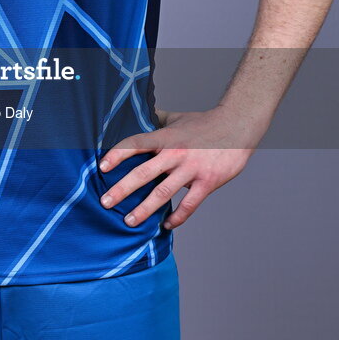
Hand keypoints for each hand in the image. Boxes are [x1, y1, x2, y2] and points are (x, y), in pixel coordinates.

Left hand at [99, 105, 258, 230]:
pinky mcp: (207, 182)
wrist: (236, 127)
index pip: (135, 144)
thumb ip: (157, 119)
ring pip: (163, 193)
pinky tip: (166, 225)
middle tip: (105, 202)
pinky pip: (189, 205)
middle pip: (143, 173)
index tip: (102, 167)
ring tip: (129, 221)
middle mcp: (175, 153)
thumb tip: (138, 114)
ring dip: (144, 209)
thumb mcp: (177, 118)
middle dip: (122, 189)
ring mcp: (191, 169)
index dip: (117, 155)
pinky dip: (177, 217)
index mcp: (165, 137)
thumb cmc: (204, 123)